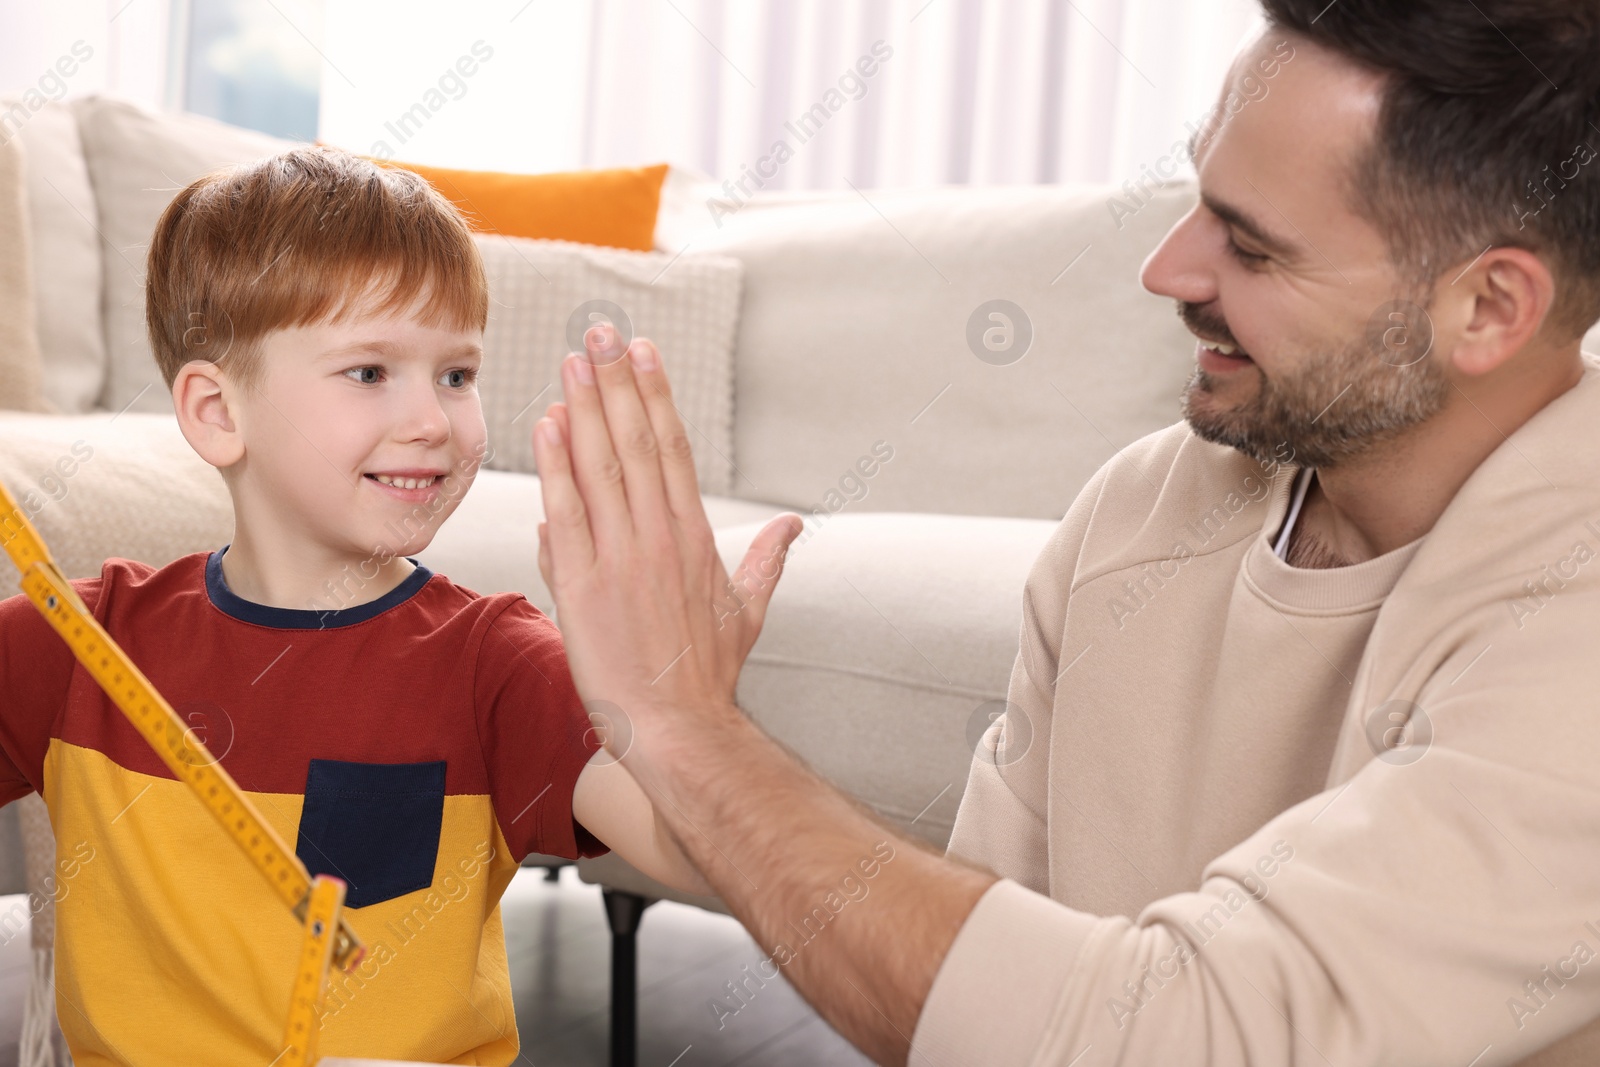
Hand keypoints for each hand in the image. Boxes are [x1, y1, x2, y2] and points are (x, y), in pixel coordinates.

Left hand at [532, 325, 802, 752]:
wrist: (679, 727)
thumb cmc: (710, 674)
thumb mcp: (750, 611)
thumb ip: (766, 560)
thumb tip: (793, 526)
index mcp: (694, 536)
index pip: (673, 448)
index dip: (655, 395)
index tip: (642, 352)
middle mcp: (660, 536)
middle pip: (638, 442)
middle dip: (618, 382)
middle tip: (602, 331)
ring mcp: (621, 559)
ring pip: (603, 467)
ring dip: (586, 408)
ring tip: (574, 360)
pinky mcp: (583, 585)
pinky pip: (567, 514)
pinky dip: (556, 467)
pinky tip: (548, 425)